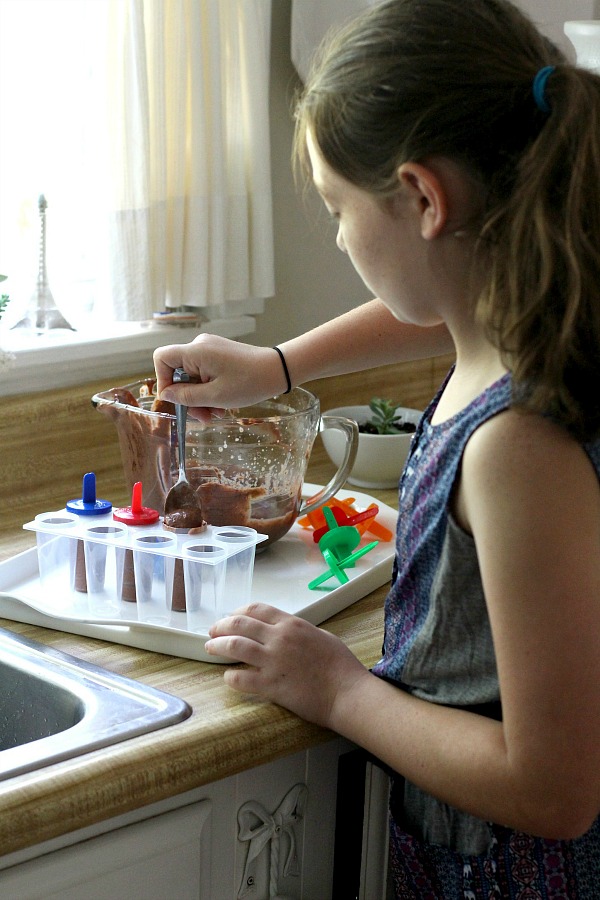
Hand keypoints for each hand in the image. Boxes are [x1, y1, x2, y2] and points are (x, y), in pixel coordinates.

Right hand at [153, 334, 286, 418]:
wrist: (278, 370)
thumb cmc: (250, 382)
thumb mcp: (215, 396)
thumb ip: (186, 396)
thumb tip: (165, 395)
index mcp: (196, 351)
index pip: (162, 358)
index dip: (163, 380)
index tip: (176, 400)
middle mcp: (200, 345)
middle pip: (178, 372)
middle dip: (188, 397)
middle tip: (203, 417)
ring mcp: (210, 349)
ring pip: (192, 376)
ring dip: (200, 397)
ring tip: (216, 412)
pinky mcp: (218, 354)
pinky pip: (204, 373)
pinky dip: (209, 389)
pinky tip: (221, 403)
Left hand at [205, 603, 367, 728]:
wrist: (347, 692)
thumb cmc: (340, 666)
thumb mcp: (320, 636)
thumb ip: (298, 632)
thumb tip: (286, 632)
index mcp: (291, 624)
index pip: (255, 609)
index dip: (237, 612)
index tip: (229, 618)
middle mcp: (279, 638)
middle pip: (239, 624)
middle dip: (221, 626)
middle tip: (212, 632)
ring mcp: (273, 661)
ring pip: (235, 646)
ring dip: (218, 645)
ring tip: (210, 648)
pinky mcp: (271, 685)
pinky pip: (241, 678)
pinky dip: (230, 676)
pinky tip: (228, 677)